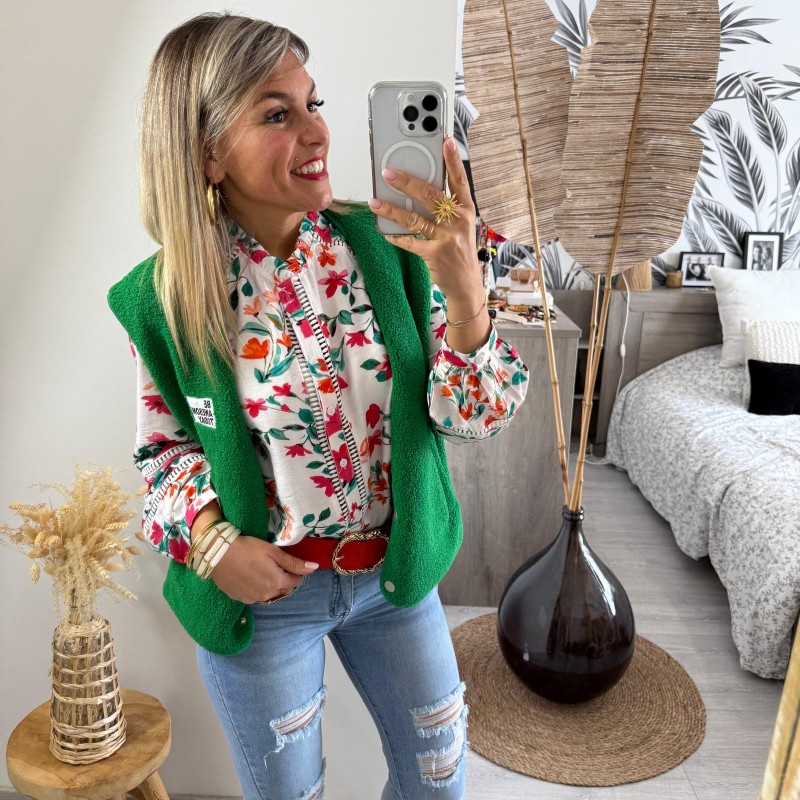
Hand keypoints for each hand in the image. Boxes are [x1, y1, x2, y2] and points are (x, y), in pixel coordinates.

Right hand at [208, 535, 318, 604]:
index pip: (295, 581)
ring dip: (270, 586)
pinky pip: (255, 596)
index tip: (285, 562)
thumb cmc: (247, 548)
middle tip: (274, 565)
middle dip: (283, 579)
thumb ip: (294, 562)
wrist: (217, 554)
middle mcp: (266, 595)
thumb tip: (314, 568)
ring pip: (269, 595)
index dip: (294, 571)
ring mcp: (252, 599)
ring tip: (261, 571)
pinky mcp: (240, 599)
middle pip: (283, 590)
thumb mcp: (273, 552)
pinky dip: (257, 589)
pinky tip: (250, 577)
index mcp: (277, 582)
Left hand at [368, 137, 482, 302]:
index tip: (446, 141)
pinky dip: (395, 236)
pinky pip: (410, 242)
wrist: (466, 283)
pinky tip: (384, 231)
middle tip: (388, 173)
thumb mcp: (460, 225)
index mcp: (466, 209)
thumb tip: (419, 189)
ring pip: (415, 218)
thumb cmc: (460, 250)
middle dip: (407, 182)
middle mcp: (458, 221)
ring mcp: (447, 238)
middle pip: (430, 196)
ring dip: (392, 210)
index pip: (459, 180)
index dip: (453, 160)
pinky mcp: (435, 254)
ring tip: (375, 202)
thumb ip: (445, 208)